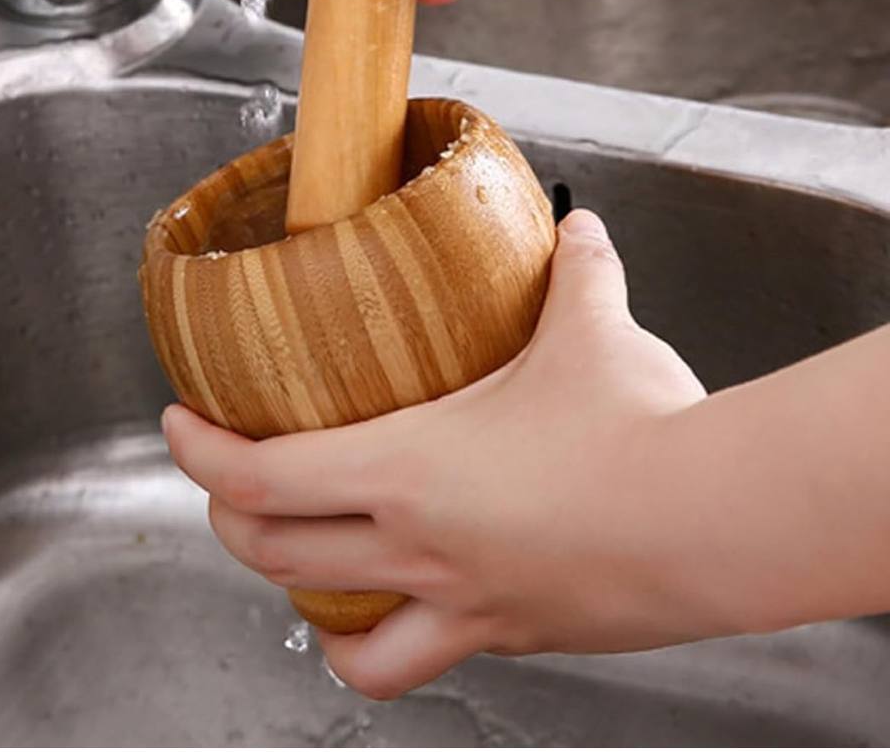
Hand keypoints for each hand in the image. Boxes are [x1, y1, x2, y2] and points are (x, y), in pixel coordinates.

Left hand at [162, 210, 713, 698]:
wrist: (716, 522)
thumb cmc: (640, 432)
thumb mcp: (592, 329)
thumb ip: (576, 272)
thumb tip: (580, 233)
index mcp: (406, 468)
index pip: (259, 474)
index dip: (198, 453)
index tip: (176, 422)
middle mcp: (416, 547)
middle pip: (272, 556)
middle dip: (227, 517)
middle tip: (222, 479)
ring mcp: (461, 603)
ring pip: (339, 638)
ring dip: (297, 599)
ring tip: (297, 560)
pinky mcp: (512, 635)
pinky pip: (424, 660)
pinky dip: (389, 643)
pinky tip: (403, 607)